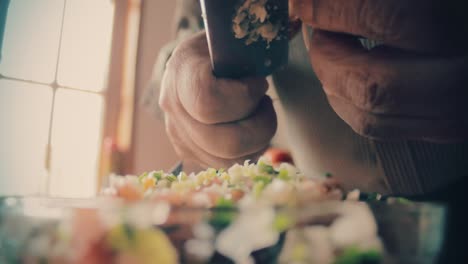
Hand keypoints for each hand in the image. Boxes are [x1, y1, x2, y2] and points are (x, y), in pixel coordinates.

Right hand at [159, 32, 276, 167]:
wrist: (194, 65)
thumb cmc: (220, 50)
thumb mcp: (234, 39)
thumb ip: (257, 41)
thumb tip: (298, 27)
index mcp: (182, 71)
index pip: (209, 100)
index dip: (244, 97)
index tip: (259, 84)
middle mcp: (173, 107)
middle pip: (225, 141)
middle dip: (259, 125)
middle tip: (265, 103)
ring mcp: (179, 134)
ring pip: (229, 159)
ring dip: (257, 139)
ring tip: (257, 114)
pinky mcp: (189, 152)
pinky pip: (226, 166)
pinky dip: (248, 151)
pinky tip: (249, 128)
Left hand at [290, 0, 467, 141]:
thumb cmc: (451, 9)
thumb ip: (378, 0)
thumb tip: (313, 0)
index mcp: (462, 24)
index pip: (389, 15)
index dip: (331, 10)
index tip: (302, 4)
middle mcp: (465, 76)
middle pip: (375, 84)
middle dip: (326, 57)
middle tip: (315, 31)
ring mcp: (459, 110)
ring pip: (373, 117)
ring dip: (333, 84)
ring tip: (328, 52)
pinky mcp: (448, 128)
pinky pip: (382, 129)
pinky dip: (350, 104)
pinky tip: (347, 77)